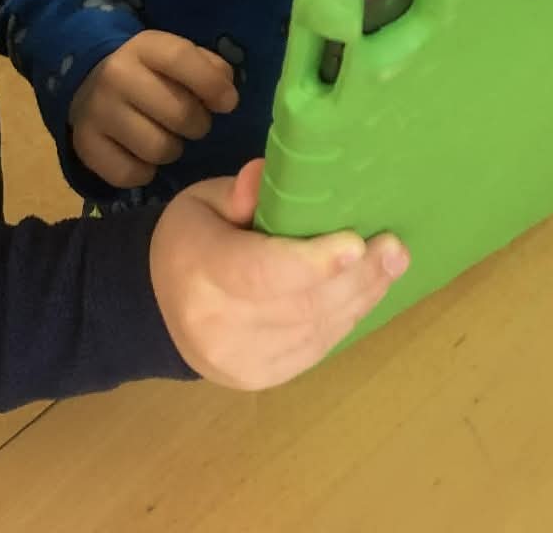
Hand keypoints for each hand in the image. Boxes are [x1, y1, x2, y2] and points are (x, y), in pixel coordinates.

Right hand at [70, 32, 238, 189]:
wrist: (89, 83)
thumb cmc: (149, 73)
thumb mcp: (176, 57)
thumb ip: (209, 68)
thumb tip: (226, 96)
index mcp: (143, 46)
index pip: (181, 58)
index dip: (212, 83)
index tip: (229, 103)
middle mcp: (115, 75)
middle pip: (178, 113)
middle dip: (197, 124)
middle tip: (193, 123)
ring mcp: (96, 111)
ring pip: (157, 149)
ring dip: (172, 149)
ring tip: (165, 135)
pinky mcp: (84, 145)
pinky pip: (131, 174)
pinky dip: (144, 171)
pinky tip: (142, 154)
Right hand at [150, 160, 408, 388]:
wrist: (159, 308)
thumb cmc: (189, 241)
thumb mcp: (203, 201)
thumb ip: (240, 192)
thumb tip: (268, 174)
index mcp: (200, 269)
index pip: (260, 272)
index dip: (312, 261)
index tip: (356, 244)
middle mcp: (219, 324)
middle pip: (300, 304)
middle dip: (355, 277)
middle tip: (393, 248)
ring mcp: (241, 359)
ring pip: (314, 330)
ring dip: (360, 297)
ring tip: (391, 265)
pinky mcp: (261, 378)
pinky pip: (315, 349)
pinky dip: (345, 319)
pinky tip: (366, 292)